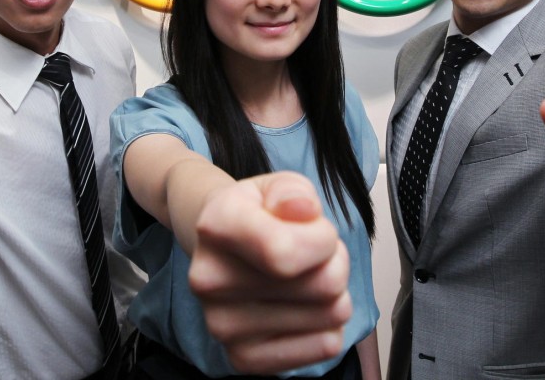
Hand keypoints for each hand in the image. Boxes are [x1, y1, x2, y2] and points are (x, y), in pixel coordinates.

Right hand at [188, 171, 350, 374]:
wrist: (220, 246)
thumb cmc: (258, 215)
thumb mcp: (276, 185)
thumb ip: (293, 191)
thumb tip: (302, 209)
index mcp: (216, 227)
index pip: (287, 252)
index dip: (322, 239)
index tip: (315, 227)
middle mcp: (209, 280)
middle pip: (323, 285)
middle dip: (335, 263)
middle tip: (313, 253)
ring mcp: (222, 326)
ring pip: (331, 315)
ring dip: (334, 293)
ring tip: (306, 276)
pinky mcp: (242, 358)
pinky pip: (325, 346)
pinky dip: (327, 325)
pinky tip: (303, 306)